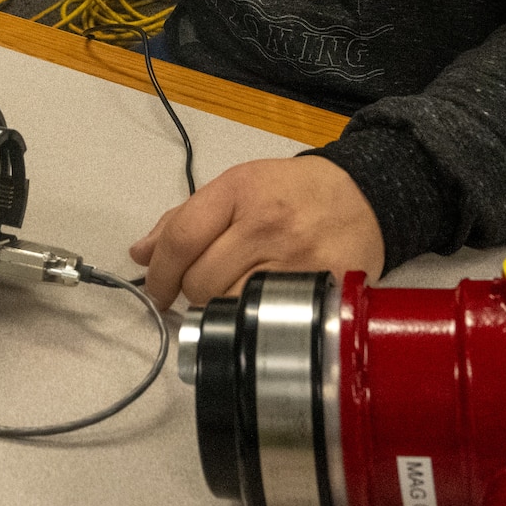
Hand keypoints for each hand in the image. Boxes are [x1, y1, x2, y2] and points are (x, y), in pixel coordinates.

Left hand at [127, 157, 384, 308]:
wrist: (364, 195)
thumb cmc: (293, 191)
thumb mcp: (237, 185)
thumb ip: (185, 218)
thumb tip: (141, 253)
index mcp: (240, 191)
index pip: (182, 239)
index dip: (159, 273)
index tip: (156, 290)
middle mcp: (266, 225)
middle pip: (201, 280)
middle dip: (188, 293)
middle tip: (195, 291)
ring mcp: (295, 259)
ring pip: (230, 305)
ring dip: (218, 309)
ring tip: (227, 297)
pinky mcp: (320, 288)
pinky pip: (269, 318)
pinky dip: (252, 319)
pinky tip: (255, 309)